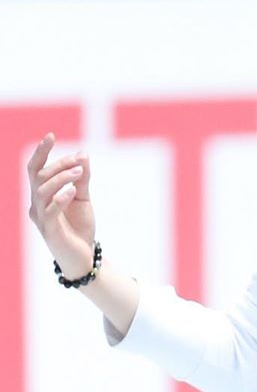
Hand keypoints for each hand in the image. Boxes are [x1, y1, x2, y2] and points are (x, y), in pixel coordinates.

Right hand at [26, 133, 96, 278]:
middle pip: (38, 177)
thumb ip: (82, 179)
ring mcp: (41, 217)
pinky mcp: (50, 230)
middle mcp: (36, 204)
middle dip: (58, 165)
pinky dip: (60, 198)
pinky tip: (71, 192)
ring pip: (42, 191)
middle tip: (79, 161)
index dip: (41, 152)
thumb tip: (83, 155)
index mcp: (41, 195)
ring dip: (60, 178)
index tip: (50, 135)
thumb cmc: (80, 226)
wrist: (84, 256)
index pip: (35, 169)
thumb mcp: (83, 199)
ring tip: (79, 173)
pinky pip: (50, 211)